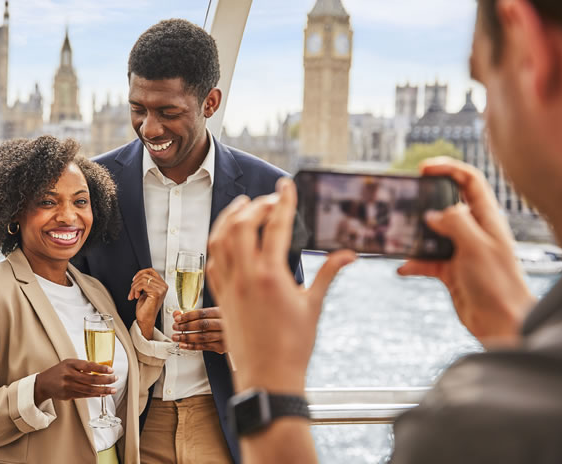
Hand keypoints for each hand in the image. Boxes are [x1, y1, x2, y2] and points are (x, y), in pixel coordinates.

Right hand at [33, 359, 116, 403]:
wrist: (44, 383)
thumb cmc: (59, 371)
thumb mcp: (69, 363)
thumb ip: (82, 366)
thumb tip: (100, 369)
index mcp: (70, 364)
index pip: (88, 366)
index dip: (101, 368)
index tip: (111, 370)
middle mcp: (69, 375)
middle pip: (90, 379)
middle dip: (105, 380)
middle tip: (115, 379)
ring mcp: (68, 386)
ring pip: (89, 389)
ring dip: (103, 390)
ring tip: (112, 389)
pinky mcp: (68, 395)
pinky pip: (85, 395)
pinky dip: (95, 395)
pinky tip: (103, 394)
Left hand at [130, 268, 167, 338]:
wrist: (145, 320)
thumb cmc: (145, 308)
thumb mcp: (145, 291)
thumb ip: (145, 282)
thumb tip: (139, 275)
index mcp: (162, 285)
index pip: (151, 271)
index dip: (140, 273)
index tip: (134, 279)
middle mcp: (163, 286)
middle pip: (145, 274)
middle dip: (135, 282)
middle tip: (132, 291)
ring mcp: (161, 289)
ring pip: (142, 279)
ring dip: (134, 287)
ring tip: (133, 295)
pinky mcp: (156, 293)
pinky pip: (142, 285)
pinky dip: (135, 290)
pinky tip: (136, 296)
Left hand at [172, 307, 224, 352]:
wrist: (238, 333)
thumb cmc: (222, 321)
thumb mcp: (211, 314)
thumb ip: (194, 314)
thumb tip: (177, 314)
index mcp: (221, 312)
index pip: (202, 313)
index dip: (188, 316)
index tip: (177, 318)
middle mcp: (224, 323)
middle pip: (202, 325)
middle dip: (186, 326)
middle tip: (175, 327)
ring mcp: (224, 336)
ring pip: (203, 337)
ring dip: (187, 337)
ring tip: (176, 337)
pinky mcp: (223, 346)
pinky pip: (205, 346)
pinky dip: (192, 346)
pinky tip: (184, 345)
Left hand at [206, 177, 354, 393]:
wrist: (268, 377)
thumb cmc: (294, 346)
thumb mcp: (314, 306)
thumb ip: (329, 274)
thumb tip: (349, 254)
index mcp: (271, 275)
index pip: (274, 226)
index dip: (281, 201)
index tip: (286, 185)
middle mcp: (245, 276)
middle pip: (241, 225)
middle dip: (254, 206)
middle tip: (270, 200)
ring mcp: (229, 285)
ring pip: (219, 240)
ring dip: (229, 218)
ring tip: (243, 207)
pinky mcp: (221, 296)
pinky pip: (212, 261)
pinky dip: (217, 242)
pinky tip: (226, 237)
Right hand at [397, 157, 535, 346]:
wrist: (502, 322)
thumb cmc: (498, 283)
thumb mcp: (475, 246)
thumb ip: (453, 222)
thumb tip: (432, 213)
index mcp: (486, 218)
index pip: (469, 181)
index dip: (448, 169)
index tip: (424, 168)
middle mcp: (473, 230)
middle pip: (446, 203)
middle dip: (425, 199)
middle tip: (405, 198)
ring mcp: (460, 250)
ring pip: (432, 233)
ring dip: (415, 234)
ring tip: (398, 233)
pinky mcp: (450, 270)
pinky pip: (426, 260)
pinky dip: (413, 263)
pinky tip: (402, 268)